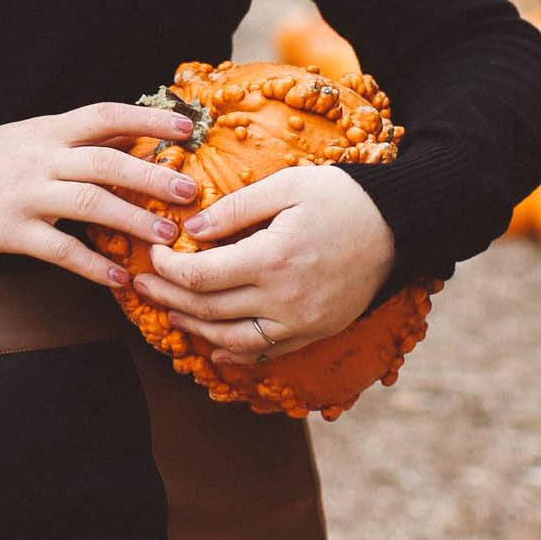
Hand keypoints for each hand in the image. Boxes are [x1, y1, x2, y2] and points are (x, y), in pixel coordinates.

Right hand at [0, 99, 201, 285]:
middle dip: (150, 177)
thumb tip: (142, 132)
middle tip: (188, 193)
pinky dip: (92, 264)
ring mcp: (28, 196)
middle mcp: (42, 160)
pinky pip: (60, 250)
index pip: (104, 115)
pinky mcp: (15, 232)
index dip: (146, 118)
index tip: (185, 127)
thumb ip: (88, 136)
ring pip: (87, 204)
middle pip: (104, 163)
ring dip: (132, 220)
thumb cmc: (6, 158)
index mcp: (52, 131)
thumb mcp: (42, 135)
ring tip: (167, 237)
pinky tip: (120, 277)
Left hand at [129, 163, 395, 363]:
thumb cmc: (343, 197)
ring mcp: (302, 323)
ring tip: (167, 309)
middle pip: (207, 310)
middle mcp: (285, 300)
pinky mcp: (315, 332)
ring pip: (230, 339)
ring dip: (191, 327)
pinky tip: (211, 344)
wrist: (400, 227)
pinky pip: (264, 352)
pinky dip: (232, 351)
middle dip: (166, 296)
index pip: (200, 275)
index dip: (166, 267)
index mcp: (273, 259)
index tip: (152, 251)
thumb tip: (190, 231)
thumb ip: (235, 209)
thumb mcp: (287, 186)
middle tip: (140, 283)